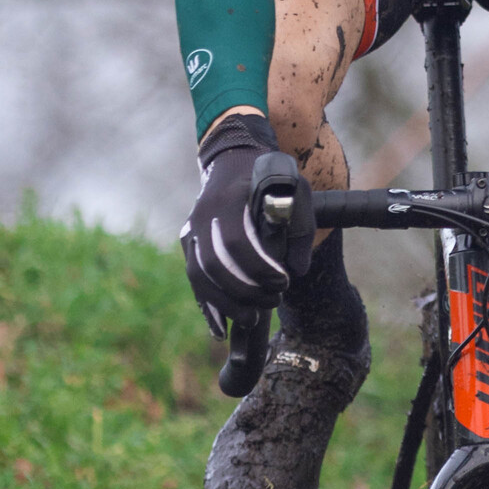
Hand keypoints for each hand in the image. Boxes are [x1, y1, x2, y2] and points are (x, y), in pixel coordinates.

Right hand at [179, 110, 317, 331]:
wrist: (233, 159)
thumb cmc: (270, 177)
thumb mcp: (295, 190)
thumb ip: (299, 228)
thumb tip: (297, 271)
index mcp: (229, 198)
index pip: (236, 241)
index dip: (258, 268)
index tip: (283, 282)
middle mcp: (203, 215)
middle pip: (213, 264)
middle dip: (243, 291)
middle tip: (271, 301)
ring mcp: (192, 230)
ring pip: (199, 275)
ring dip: (225, 303)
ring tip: (251, 318)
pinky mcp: (189, 244)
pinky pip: (194, 280)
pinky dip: (207, 306)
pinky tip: (221, 330)